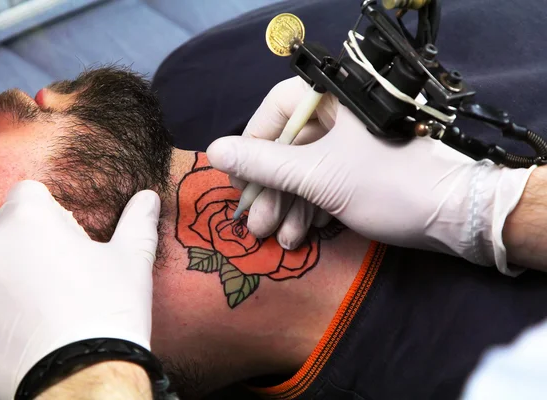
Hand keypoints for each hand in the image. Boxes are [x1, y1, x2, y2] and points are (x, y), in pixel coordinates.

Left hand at [0, 180, 160, 399]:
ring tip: (30, 310)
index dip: (50, 217)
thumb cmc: (108, 313)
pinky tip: (8, 330)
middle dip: (24, 247)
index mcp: (28, 218)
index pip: (28, 195)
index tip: (65, 245)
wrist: (79, 380)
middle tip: (54, 284)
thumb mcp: (131, 262)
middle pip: (3, 230)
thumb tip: (149, 198)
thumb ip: (137, 222)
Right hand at [207, 77, 534, 273]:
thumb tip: (214, 150)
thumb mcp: (318, 175)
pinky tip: (297, 236)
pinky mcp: (359, 174)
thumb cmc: (388, 184)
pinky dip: (308, 210)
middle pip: (288, 146)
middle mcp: (342, 118)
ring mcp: (350, 148)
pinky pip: (322, 186)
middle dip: (269, 188)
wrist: (455, 218)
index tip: (240, 176)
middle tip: (253, 222)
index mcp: (336, 100)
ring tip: (273, 237)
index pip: (278, 107)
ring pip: (303, 171)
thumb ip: (265, 163)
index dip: (253, 141)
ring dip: (285, 206)